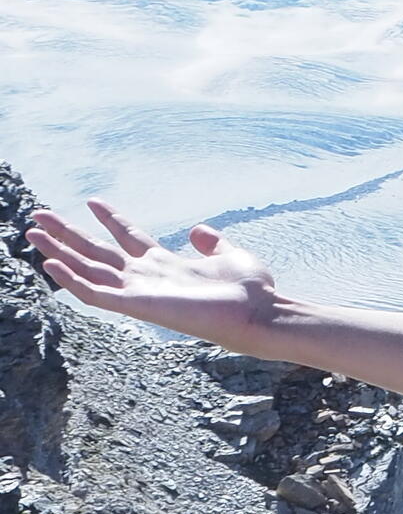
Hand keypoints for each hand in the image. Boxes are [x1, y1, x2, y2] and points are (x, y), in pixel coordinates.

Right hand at [27, 199, 284, 350]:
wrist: (259, 312)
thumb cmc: (249, 290)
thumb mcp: (229, 255)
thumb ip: (211, 243)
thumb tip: (198, 228)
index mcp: (166, 263)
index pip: (128, 237)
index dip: (110, 219)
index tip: (92, 201)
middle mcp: (146, 277)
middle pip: (97, 252)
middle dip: (68, 234)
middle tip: (39, 215)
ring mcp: (139, 292)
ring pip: (87, 270)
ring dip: (58, 253)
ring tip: (33, 233)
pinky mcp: (137, 306)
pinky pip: (95, 294)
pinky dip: (72, 280)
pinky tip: (50, 264)